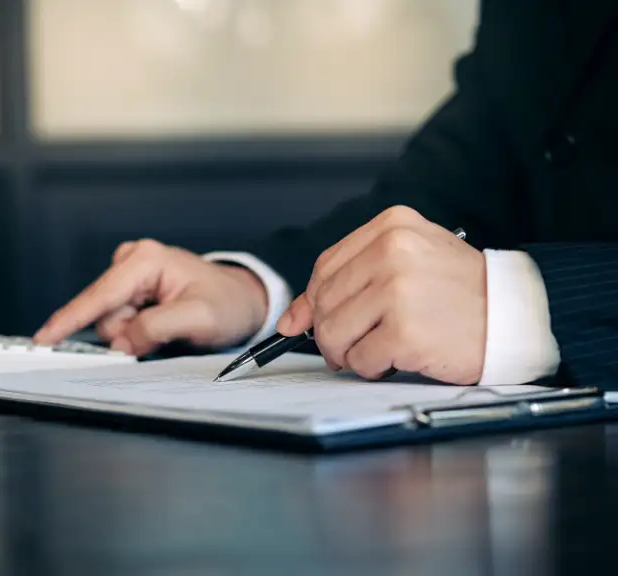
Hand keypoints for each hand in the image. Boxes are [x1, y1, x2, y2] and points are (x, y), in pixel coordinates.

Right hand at [33, 239, 267, 355]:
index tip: (44, 338)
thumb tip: (121, 341)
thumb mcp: (199, 318)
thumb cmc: (226, 303)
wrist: (240, 300)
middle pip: (104, 313)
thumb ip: (156, 328)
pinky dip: (135, 330)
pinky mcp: (132, 287)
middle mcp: (133, 260)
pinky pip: (119, 318)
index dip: (70, 319)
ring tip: (168, 328)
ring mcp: (131, 273)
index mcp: (146, 260)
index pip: (100, 295)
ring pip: (110, 320)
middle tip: (162, 337)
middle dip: (125, 334)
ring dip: (133, 334)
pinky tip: (158, 325)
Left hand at [277, 206, 486, 384]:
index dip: (314, 300)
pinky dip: (372, 367)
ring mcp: (399, 290)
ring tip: (375, 350)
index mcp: (392, 227)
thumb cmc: (459, 291)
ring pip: (333, 332)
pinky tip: (396, 358)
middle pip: (324, 301)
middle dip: (331, 332)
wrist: (513, 314)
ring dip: (348, 352)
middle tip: (353, 343)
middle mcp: (393, 251)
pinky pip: (360, 359)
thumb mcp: (406, 266)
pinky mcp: (406, 330)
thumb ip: (348, 283)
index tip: (314, 320)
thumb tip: (290, 319)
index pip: (325, 266)